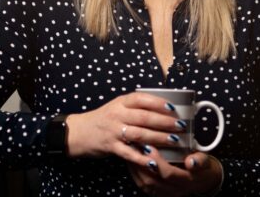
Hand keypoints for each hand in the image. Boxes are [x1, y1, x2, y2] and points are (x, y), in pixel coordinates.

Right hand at [65, 92, 182, 167]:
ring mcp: (114, 131)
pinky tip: (153, 161)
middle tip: (180, 126)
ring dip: (159, 138)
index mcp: (121, 102)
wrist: (79, 132)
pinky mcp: (111, 147)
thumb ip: (135, 106)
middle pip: (144, 117)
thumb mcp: (117, 106)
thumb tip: (162, 107)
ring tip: (173, 140)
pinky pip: (129, 153)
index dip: (158, 102)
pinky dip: (142, 158)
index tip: (172, 107)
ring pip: (140, 134)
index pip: (141, 99)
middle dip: (164, 122)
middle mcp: (118, 114)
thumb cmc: (104, 118)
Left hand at [127, 149, 222, 195]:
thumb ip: (200, 160)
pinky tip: (132, 160)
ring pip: (145, 184)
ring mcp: (166, 193)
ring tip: (131, 151)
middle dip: (141, 164)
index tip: (149, 147)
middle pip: (152, 181)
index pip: (168, 174)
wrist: (203, 179)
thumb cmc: (201, 166)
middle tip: (135, 147)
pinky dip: (135, 173)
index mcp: (187, 181)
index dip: (157, 162)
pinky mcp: (159, 192)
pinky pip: (143, 186)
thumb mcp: (205, 161)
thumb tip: (191, 161)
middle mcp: (175, 190)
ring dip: (136, 168)